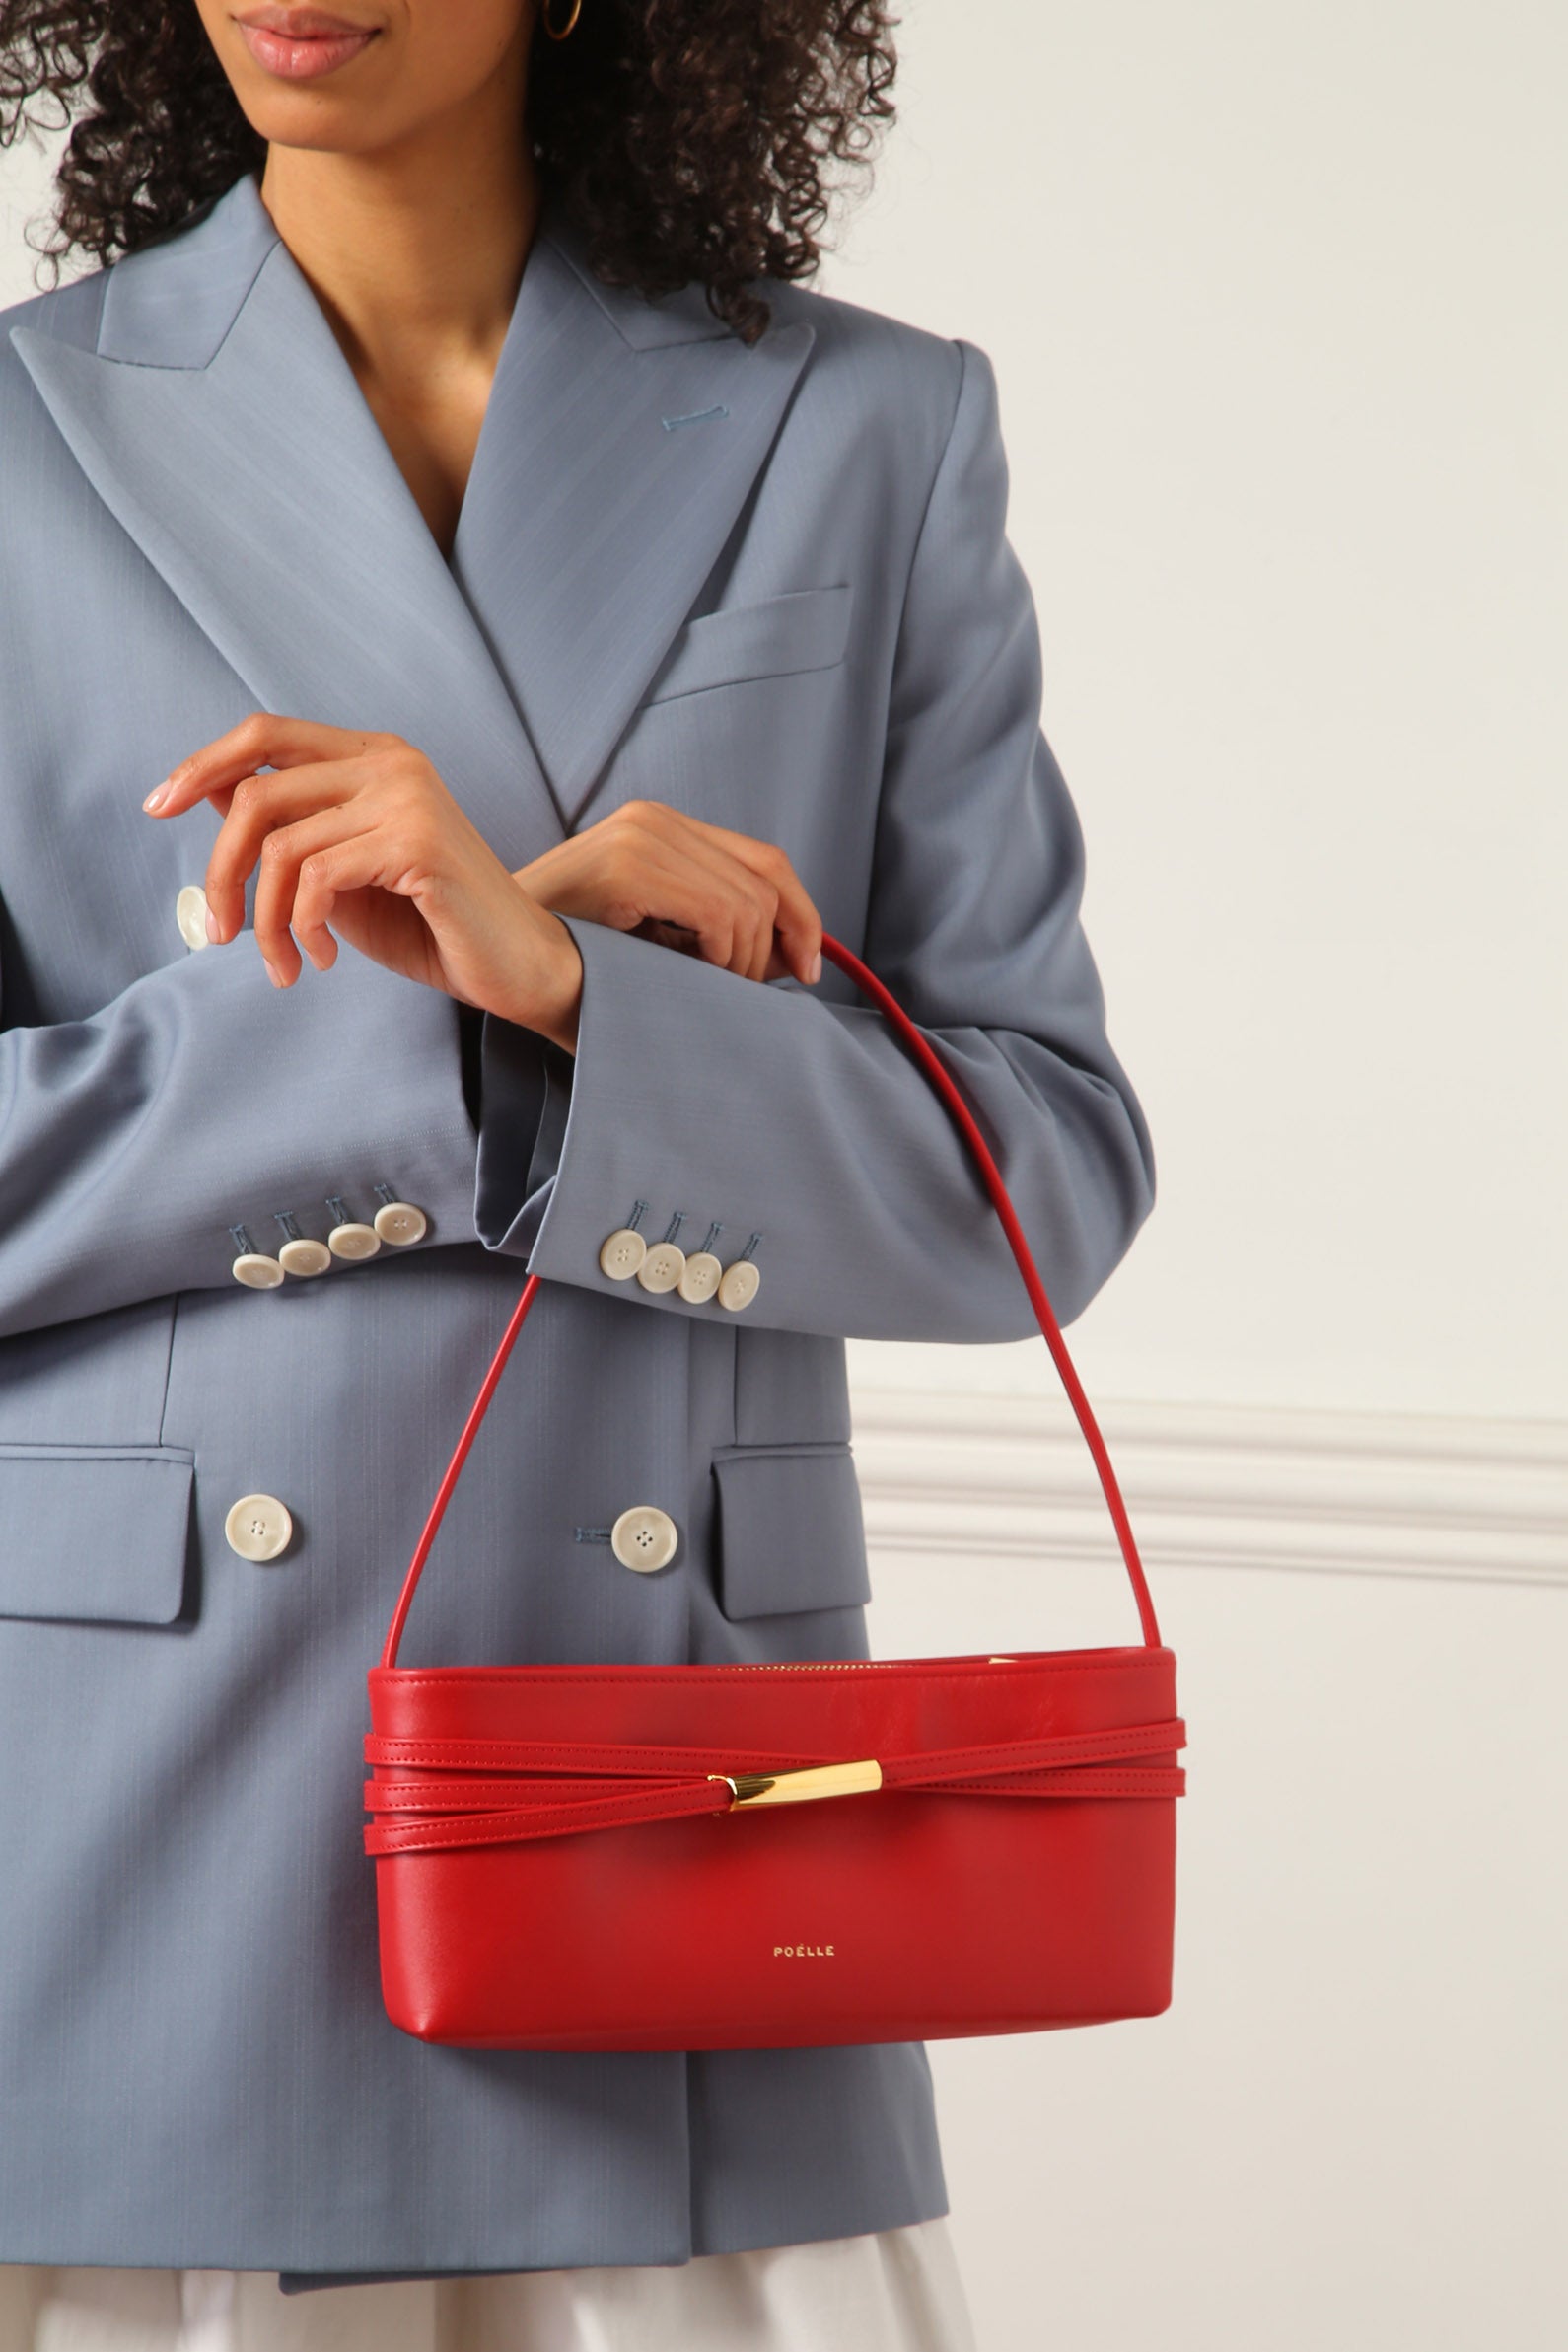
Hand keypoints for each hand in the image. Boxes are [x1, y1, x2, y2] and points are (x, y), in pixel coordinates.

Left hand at [141, 713, 582, 1051]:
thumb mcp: (341, 874)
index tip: (158, 807)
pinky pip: (316, 878)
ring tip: (286, 964)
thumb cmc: (432, 925)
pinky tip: (325, 958)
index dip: (202, 765)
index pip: (266, 735)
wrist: (515, 967)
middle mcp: (390, 763)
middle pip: (256, 794)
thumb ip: (290, 830)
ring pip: (281, 846)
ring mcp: (406, 798)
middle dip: (222, 871)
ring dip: (266, 921)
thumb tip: (210, 791)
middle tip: (218, 931)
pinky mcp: (416, 842)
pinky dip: (303, 928)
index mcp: (374, 758)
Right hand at [511, 800, 822, 985]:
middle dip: (777, 946)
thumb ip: (714, 930)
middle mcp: (653, 818)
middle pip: (767, 879)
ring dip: (742, 963)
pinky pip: (720, 916)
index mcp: (659, 826)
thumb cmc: (566, 956)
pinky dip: (722, 958)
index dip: (801, 914)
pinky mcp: (628, 866)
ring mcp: (640, 836)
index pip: (763, 860)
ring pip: (749, 904)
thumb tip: (797, 957)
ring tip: (704, 989)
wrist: (486, 953)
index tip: (807, 968)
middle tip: (749, 993)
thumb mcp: (653, 935)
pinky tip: (685, 976)